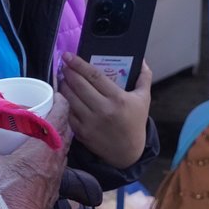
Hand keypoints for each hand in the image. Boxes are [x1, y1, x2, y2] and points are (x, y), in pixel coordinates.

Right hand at [0, 91, 70, 208]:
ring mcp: (56, 178)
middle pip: (66, 131)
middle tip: (42, 109)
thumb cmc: (0, 195)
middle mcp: (56, 161)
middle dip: (58, 117)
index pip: (61, 115)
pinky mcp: (52, 192)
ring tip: (38, 132)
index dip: (60, 100)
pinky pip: (56, 166)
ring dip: (55, 138)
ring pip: (62, 150)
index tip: (52, 93)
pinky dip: (49, 156)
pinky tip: (34, 158)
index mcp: (44, 148)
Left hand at [60, 54, 151, 168]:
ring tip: (64, 78)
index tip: (69, 56)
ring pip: (71, 98)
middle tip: (64, 64)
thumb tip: (141, 59)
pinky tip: (66, 96)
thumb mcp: (144, 99)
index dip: (79, 64)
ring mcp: (90, 122)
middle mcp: (103, 109)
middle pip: (79, 85)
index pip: (94, 76)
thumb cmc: (135, 122)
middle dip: (69, 72)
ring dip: (64, 86)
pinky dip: (66, 103)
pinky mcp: (82, 132)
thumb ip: (144, 77)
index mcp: (118, 98)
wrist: (128, 152)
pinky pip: (69, 113)